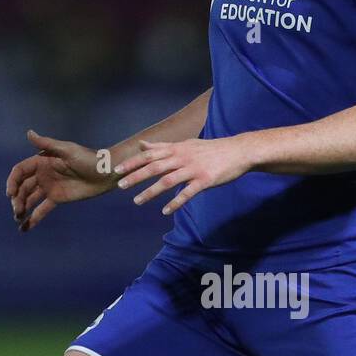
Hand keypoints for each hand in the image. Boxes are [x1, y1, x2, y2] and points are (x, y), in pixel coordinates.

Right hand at [6, 130, 113, 231]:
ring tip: (17, 219)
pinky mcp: (57, 199)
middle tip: (17, 211)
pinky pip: (42, 209)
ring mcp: (49, 187)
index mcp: (41, 161)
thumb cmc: (88, 158)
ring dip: (21, 209)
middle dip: (17, 199)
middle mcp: (42, 174)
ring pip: (30, 199)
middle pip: (23, 187)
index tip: (11, 194)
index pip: (20, 172)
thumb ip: (47, 144)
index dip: (12, 182)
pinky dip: (33, 218)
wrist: (105, 173)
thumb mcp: (67, 150)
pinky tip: (24, 228)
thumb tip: (29, 133)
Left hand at [115, 136, 252, 214]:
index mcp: (176, 149)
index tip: (117, 170)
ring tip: (137, 201)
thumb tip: (142, 145)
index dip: (132, 162)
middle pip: (155, 167)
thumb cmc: (210, 149)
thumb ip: (162, 146)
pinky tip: (165, 211)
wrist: (238, 152)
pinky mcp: (205, 180)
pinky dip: (175, 202)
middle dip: (136, 176)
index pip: (149, 154)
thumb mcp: (185, 144)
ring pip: (168, 180)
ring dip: (151, 191)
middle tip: (120, 186)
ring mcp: (193, 169)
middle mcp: (182, 157)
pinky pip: (188, 193)